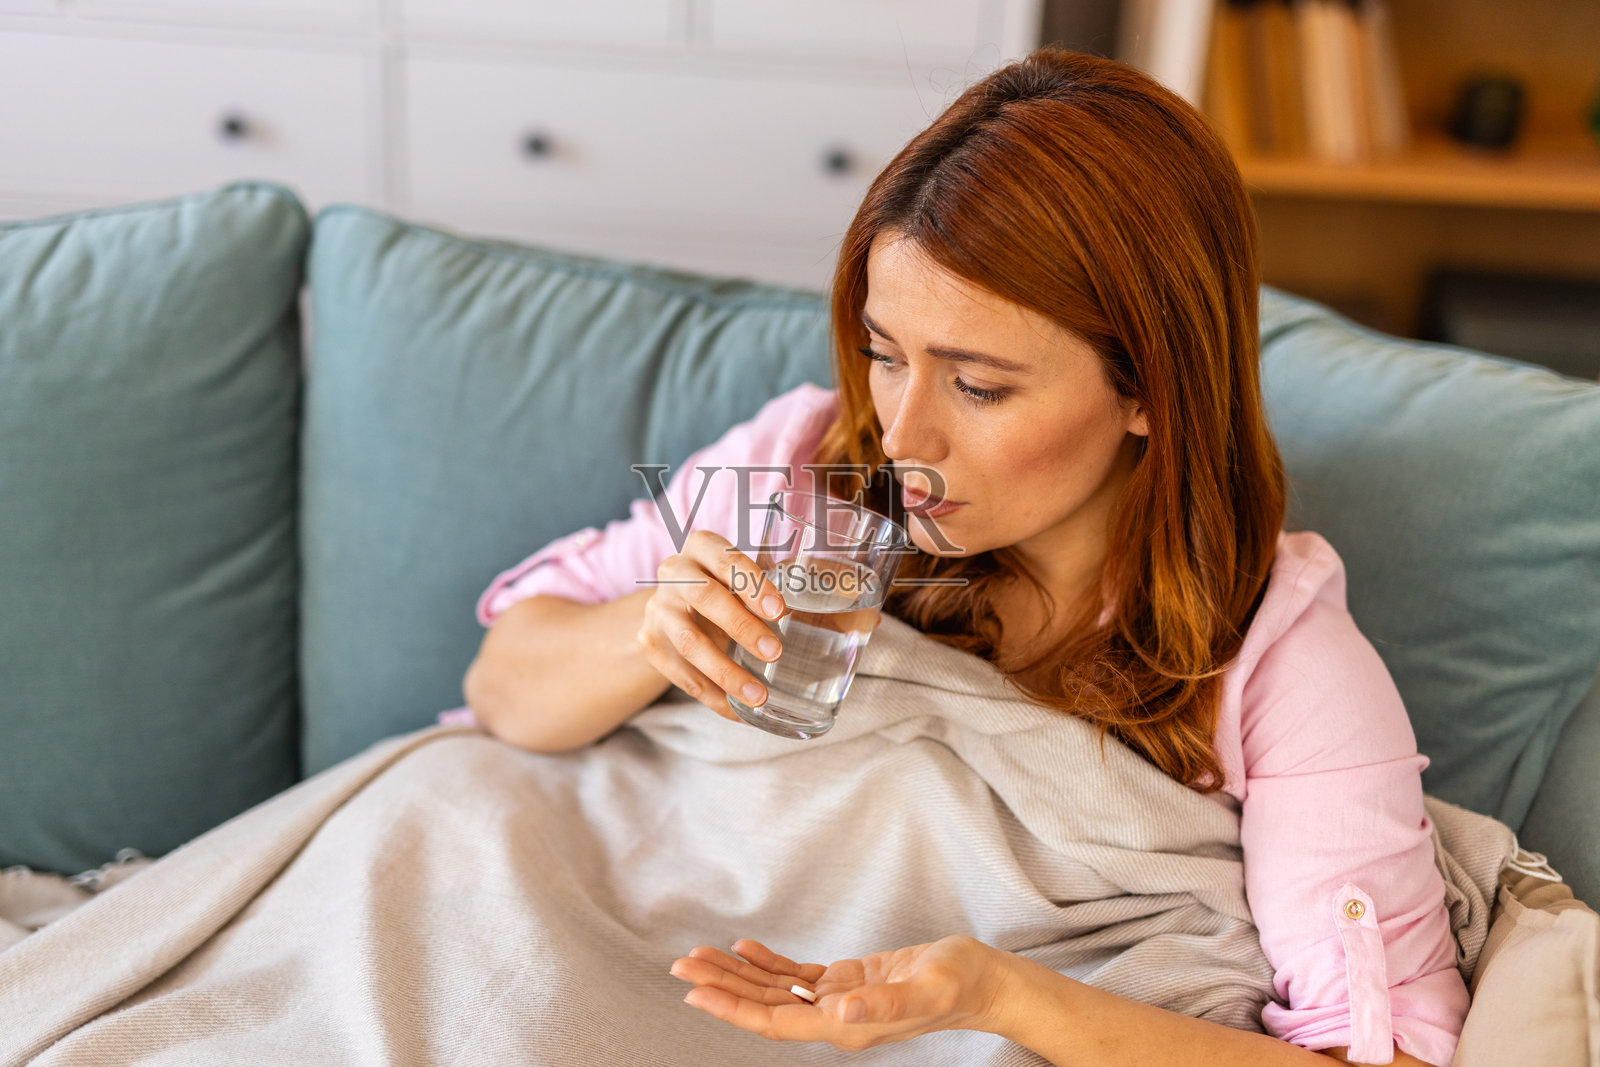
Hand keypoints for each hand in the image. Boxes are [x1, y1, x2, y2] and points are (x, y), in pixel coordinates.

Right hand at [635, 530, 786, 721]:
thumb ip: (789, 582)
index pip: (726, 558)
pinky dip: (714, 697)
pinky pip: (683, 676)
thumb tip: (858, 608)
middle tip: (775, 652)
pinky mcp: (651, 644)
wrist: (674, 606)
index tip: (780, 611)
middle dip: (741, 627)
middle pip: (704, 597)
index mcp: (702, 547)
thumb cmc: (727, 587)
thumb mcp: (749, 576)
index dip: (752, 583)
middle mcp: (674, 572)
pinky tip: (740, 712)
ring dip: (726, 672)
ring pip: (690, 643)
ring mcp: (658, 610)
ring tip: (759, 696)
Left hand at [669, 936, 1007, 1051]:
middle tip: (680, 965)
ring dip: (737, 974)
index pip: (776, 1021)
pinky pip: (796, 976)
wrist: (980, 981)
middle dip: (722, 987)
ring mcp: (839, 1002)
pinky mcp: (846, 983)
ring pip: (775, 990)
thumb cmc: (958, 984)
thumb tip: (842, 1009)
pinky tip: (745, 949)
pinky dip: (768, 962)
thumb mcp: (927, 989)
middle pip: (765, 1006)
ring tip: (698, 955)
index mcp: (847, 1026)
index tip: (696, 992)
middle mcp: (835, 1018)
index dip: (733, 1007)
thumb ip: (886, 1003)